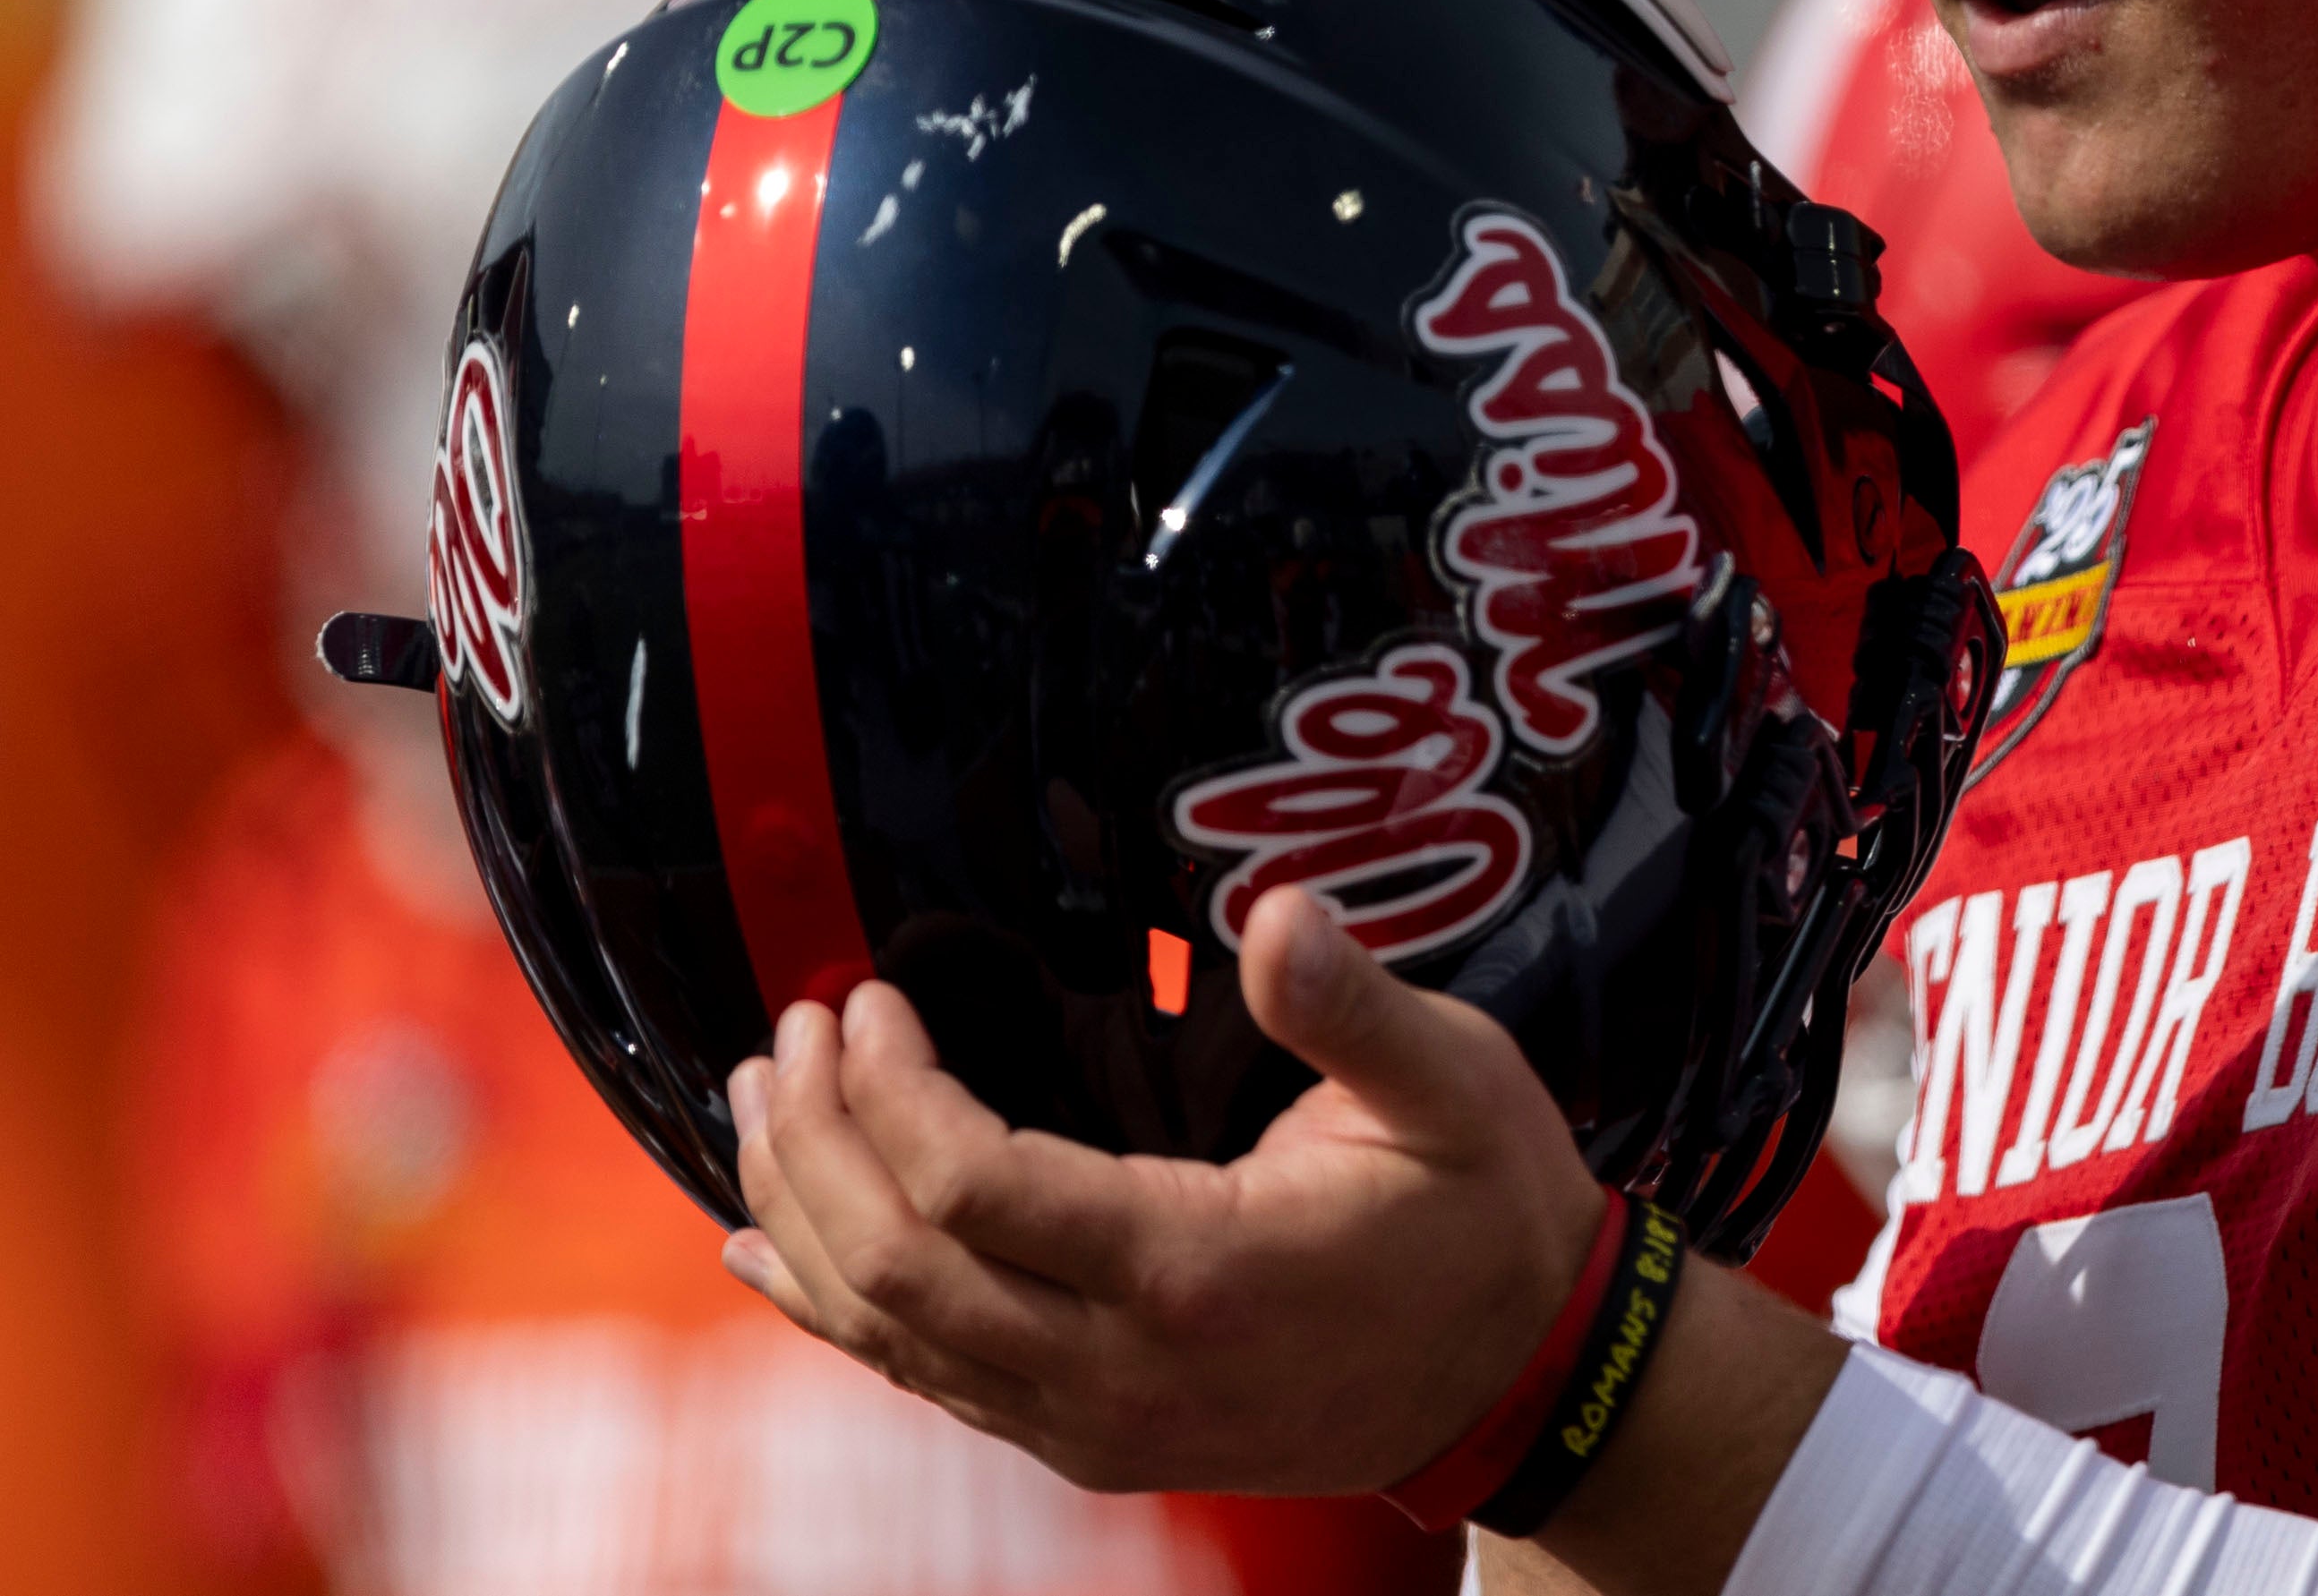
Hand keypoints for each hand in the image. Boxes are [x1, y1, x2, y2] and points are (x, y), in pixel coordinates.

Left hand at [726, 872, 1868, 1561]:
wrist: (1519, 1384)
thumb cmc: (1489, 1216)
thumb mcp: (1456, 1088)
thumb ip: (1355, 1006)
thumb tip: (1282, 911)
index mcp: (1196, 1270)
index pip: (973, 1191)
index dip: (893, 1093)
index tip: (869, 998)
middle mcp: (1121, 1372)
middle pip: (896, 1268)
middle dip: (816, 1141)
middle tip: (794, 1029)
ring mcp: (1096, 1424)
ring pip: (889, 1335)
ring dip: (803, 1214)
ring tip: (764, 1101)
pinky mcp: (1090, 1440)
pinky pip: (925, 1380)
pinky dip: (831, 1312)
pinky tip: (771, 1253)